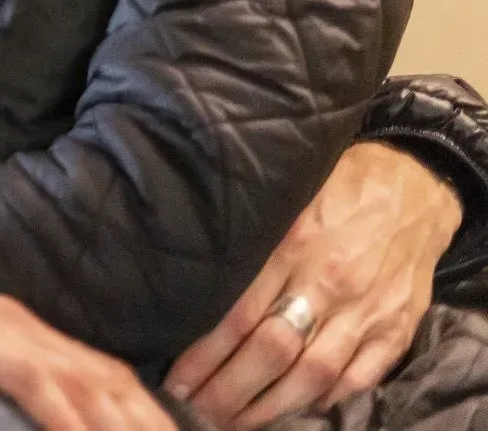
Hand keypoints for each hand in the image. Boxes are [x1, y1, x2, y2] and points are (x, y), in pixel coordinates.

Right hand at [0, 296, 173, 430]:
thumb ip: (14, 409)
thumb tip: (66, 430)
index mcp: (25, 335)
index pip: (110, 380)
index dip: (150, 420)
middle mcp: (18, 321)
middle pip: (110, 380)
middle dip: (149, 427)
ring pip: (83, 380)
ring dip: (121, 427)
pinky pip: (33, 380)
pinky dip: (67, 416)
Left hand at [165, 141, 462, 428]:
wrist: (413, 186)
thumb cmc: (334, 184)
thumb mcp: (283, 197)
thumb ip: (247, 236)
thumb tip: (191, 270)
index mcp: (290, 246)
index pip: (237, 315)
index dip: (204, 355)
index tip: (178, 380)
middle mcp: (327, 283)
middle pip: (271, 351)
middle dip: (230, 389)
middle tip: (199, 409)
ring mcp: (366, 310)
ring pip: (314, 373)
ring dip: (271, 405)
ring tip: (237, 420)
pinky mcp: (397, 327)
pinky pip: (360, 376)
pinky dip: (328, 396)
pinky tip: (299, 405)